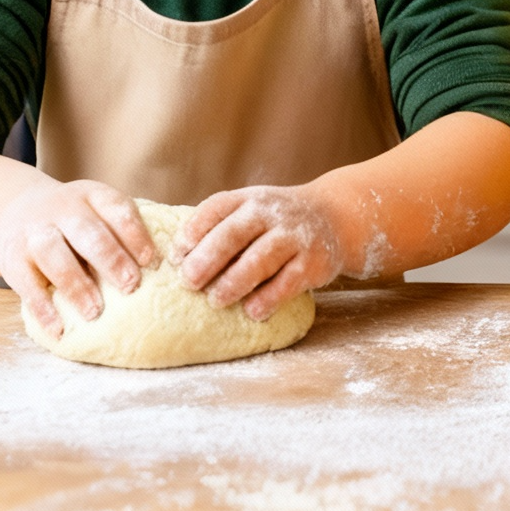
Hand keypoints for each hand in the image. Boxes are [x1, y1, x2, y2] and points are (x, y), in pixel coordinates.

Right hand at [0, 178, 156, 337]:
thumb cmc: (71, 219)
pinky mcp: (12, 258)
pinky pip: (27, 284)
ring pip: (55, 255)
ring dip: (77, 284)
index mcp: (92, 194)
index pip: (118, 209)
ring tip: (95, 311)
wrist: (14, 210)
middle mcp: (63, 208)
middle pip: (88, 232)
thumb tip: (159, 265)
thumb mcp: (94, 208)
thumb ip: (118, 229)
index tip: (152, 262)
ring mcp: (35, 232)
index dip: (136, 235)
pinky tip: (58, 327)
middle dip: (112, 259)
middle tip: (131, 286)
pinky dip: (43, 307)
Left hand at [170, 185, 348, 320]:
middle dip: (208, 258)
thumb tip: (174, 263)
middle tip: (189, 280)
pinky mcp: (314, 261)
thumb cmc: (275, 222)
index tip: (174, 256)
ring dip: (234, 282)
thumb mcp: (251, 211)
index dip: (192, 231)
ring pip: (260, 259)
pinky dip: (268, 298)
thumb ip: (219, 229)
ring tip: (216, 300)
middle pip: (234, 233)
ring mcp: (295, 236)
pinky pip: (288, 282)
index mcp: (249, 200)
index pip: (216, 208)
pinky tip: (253, 310)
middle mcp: (271, 213)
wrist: (334, 216)